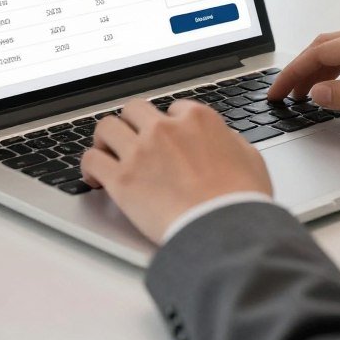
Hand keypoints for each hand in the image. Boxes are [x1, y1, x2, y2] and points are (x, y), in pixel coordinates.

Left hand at [80, 98, 271, 243]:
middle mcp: (164, 129)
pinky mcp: (122, 179)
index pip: (173, 109)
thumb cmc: (241, 201)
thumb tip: (221, 137)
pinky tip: (93, 177)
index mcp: (197, 119)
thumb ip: (229, 140)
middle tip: (130, 139)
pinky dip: (89, 166)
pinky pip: (92, 160)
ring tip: (106, 152)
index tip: (165, 138)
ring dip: (105, 139)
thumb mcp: (250, 158)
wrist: (225, 231)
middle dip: (132, 123)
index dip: (168, 124)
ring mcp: (140, 152)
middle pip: (134, 110)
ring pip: (106, 127)